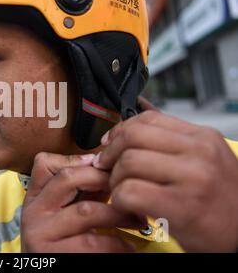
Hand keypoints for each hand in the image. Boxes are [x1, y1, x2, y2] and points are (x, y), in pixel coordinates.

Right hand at [21, 152, 143, 252]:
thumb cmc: (63, 245)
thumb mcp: (66, 212)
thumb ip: (83, 190)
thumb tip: (112, 167)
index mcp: (35, 198)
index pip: (46, 163)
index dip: (79, 159)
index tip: (108, 166)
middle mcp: (33, 213)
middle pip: (68, 178)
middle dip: (104, 179)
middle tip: (129, 188)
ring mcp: (41, 234)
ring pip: (87, 211)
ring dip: (120, 214)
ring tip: (138, 221)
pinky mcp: (54, 255)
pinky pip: (93, 243)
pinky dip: (117, 243)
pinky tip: (128, 247)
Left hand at [95, 110, 237, 251]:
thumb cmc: (219, 199)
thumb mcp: (203, 159)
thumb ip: (168, 141)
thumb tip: (126, 123)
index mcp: (203, 137)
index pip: (148, 118)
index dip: (119, 130)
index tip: (109, 143)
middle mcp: (200, 153)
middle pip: (133, 137)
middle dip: (110, 153)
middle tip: (106, 168)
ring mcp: (193, 179)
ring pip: (128, 163)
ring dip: (115, 180)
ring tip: (123, 191)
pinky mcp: (182, 207)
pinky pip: (130, 192)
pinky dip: (120, 200)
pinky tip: (131, 208)